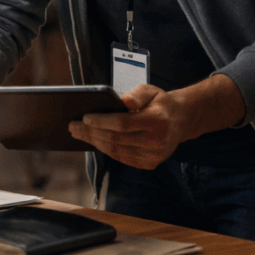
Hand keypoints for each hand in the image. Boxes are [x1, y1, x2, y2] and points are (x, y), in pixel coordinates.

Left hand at [68, 75, 245, 169]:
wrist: (181, 120)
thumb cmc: (160, 103)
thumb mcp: (151, 91)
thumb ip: (137, 95)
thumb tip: (125, 101)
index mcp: (157, 121)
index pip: (123, 124)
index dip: (102, 121)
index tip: (84, 117)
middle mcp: (158, 141)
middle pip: (116, 139)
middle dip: (91, 133)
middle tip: (73, 126)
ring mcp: (154, 155)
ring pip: (116, 151)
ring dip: (94, 142)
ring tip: (79, 133)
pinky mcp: (150, 163)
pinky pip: (122, 158)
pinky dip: (105, 149)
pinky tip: (94, 141)